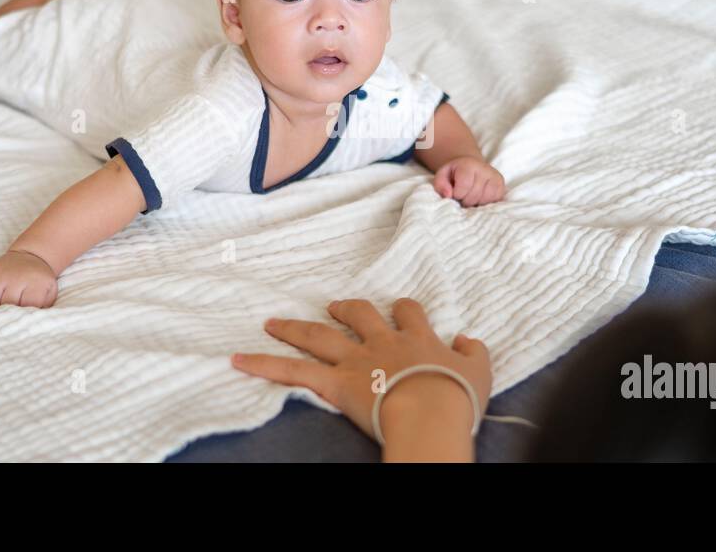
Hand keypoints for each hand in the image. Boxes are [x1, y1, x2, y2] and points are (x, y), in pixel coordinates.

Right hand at [0, 249, 57, 307]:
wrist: (31, 256)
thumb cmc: (40, 280)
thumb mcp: (50, 290)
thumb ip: (45, 305)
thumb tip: (34, 318)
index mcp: (35, 283)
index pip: (26, 306)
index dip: (26, 312)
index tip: (26, 311)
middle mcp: (17, 278)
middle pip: (7, 304)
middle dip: (10, 310)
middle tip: (14, 309)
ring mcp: (1, 274)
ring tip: (4, 304)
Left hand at [231, 298, 490, 452]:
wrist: (432, 411)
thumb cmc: (456, 395)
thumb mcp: (478, 371)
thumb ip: (473, 352)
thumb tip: (466, 340)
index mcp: (417, 338)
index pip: (408, 312)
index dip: (403, 310)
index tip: (400, 311)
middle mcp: (382, 342)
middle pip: (360, 313)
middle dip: (346, 307)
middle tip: (334, 304)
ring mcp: (355, 360)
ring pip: (319, 335)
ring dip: (295, 327)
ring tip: (273, 322)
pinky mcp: (334, 382)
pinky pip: (292, 371)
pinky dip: (262, 364)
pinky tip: (237, 359)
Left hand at [432, 156, 505, 206]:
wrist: (470, 167)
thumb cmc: (454, 174)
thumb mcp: (442, 176)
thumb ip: (440, 185)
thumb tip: (448, 195)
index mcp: (468, 165)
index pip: (464, 186)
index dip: (457, 194)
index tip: (454, 193)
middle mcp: (484, 169)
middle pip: (474, 196)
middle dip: (465, 201)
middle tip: (462, 196)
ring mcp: (495, 177)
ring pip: (485, 200)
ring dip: (475, 203)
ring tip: (470, 197)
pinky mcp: (501, 186)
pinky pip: (494, 202)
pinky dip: (485, 204)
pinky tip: (479, 198)